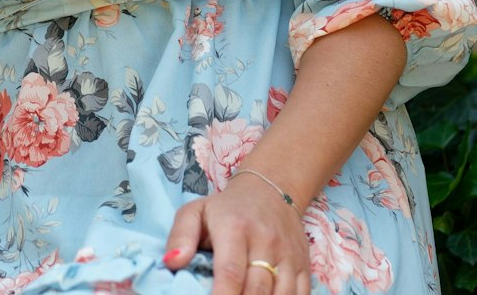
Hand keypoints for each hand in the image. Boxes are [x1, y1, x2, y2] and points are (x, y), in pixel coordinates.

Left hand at [162, 172, 307, 294]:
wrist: (271, 191)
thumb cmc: (226, 208)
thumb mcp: (195, 212)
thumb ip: (180, 237)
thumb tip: (172, 263)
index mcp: (235, 228)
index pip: (230, 273)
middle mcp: (266, 242)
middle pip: (256, 290)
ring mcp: (289, 255)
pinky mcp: (305, 266)